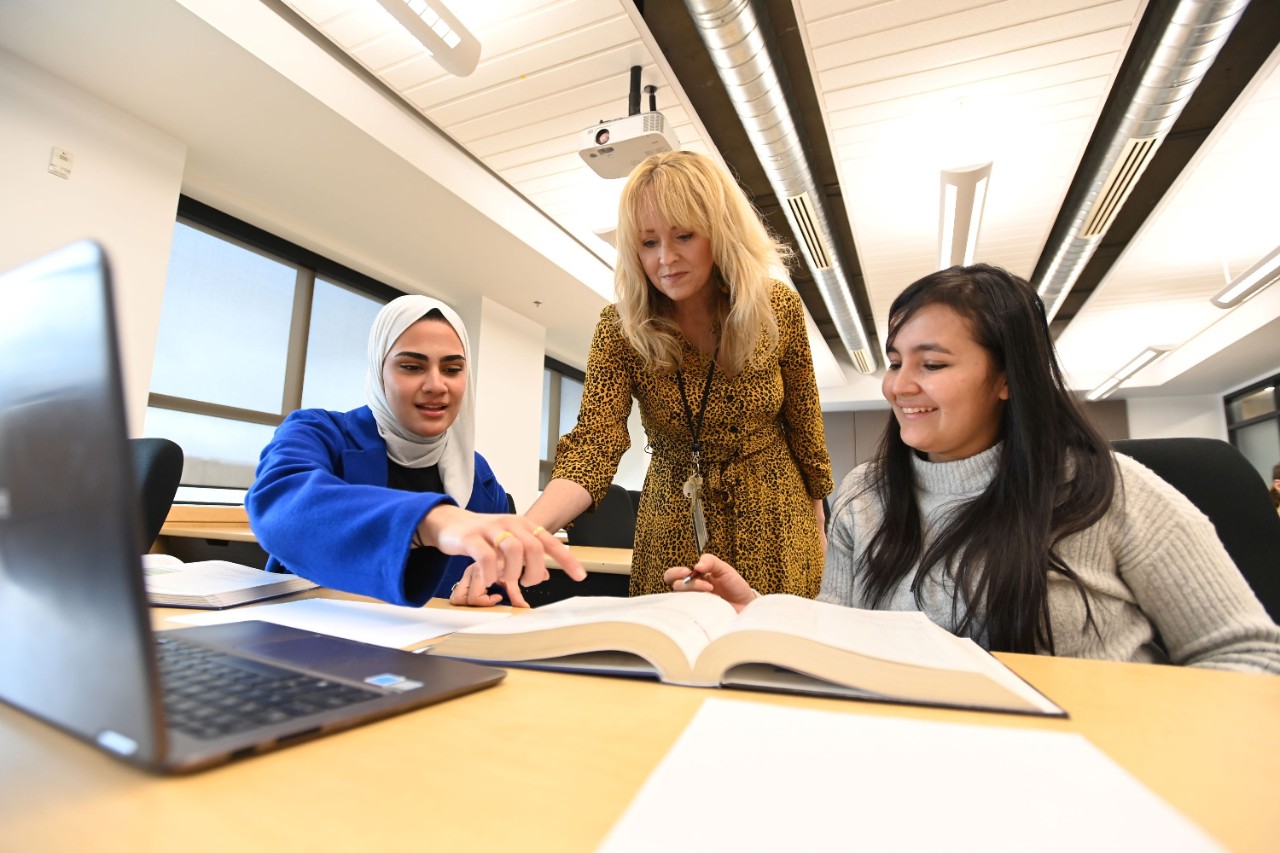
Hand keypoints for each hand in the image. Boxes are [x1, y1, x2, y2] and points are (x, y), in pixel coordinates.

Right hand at [419, 505, 585, 607]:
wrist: (450, 523)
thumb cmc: (483, 536)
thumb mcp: (508, 542)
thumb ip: (526, 555)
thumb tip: (544, 574)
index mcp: (523, 525)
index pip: (550, 542)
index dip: (567, 560)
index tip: (580, 577)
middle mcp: (510, 524)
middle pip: (534, 547)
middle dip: (534, 571)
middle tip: (526, 583)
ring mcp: (490, 529)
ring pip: (513, 550)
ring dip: (513, 572)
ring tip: (506, 579)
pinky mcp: (471, 538)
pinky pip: (487, 558)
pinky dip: (491, 573)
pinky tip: (489, 579)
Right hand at [662, 553, 757, 611]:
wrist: (746, 604)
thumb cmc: (734, 586)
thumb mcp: (724, 568)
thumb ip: (710, 561)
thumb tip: (697, 565)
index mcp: (693, 578)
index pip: (672, 575)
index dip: (675, 573)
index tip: (687, 571)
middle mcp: (691, 591)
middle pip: (676, 587)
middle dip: (689, 584)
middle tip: (705, 585)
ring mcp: (695, 604)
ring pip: (684, 599)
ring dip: (699, 593)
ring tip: (714, 593)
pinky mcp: (701, 616)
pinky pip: (694, 612)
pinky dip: (703, 605)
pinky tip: (715, 603)